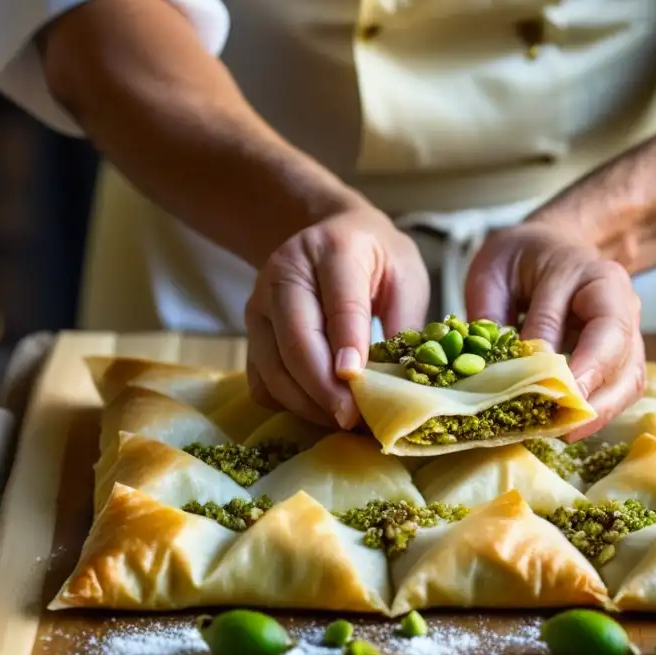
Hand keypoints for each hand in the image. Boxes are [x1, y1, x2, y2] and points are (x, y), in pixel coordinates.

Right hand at [245, 206, 429, 429]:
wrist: (329, 234)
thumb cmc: (376, 258)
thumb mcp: (406, 274)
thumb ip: (403, 322)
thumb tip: (398, 384)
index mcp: (334, 249)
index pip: (339, 304)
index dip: (348, 345)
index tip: (359, 380)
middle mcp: (285, 274)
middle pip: (296, 340)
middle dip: (324, 388)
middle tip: (353, 419)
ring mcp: (260, 305)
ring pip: (272, 367)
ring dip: (307, 403)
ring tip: (344, 420)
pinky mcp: (250, 334)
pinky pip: (260, 381)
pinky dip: (287, 403)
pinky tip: (320, 409)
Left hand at [465, 223, 644, 441]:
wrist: (550, 246)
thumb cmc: (519, 258)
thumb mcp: (497, 271)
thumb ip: (498, 314)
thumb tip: (502, 369)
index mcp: (596, 277)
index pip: (599, 325)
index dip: (581, 365)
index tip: (557, 395)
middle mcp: (622, 305)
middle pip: (623, 358)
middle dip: (595, 398)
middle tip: (561, 429)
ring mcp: (628, 332)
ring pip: (629, 379)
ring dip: (600, 413)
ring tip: (562, 434)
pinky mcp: (621, 356)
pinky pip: (620, 390)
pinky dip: (598, 413)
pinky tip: (567, 426)